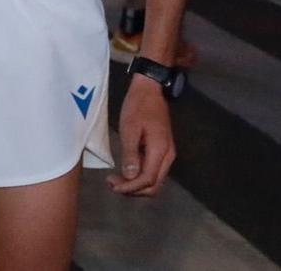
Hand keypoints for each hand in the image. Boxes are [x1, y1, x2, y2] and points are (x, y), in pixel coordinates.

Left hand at [110, 77, 176, 196]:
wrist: (151, 90)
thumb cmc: (138, 106)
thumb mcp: (130, 128)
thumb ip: (130, 153)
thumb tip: (130, 177)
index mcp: (160, 151)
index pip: (148, 179)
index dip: (130, 187)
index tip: (113, 186)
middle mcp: (168, 157)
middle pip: (154, 185)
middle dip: (133, 190)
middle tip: (112, 184)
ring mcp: (167, 155)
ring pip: (154, 181)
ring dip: (136, 185)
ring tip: (116, 181)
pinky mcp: (162, 151)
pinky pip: (153, 172)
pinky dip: (140, 177)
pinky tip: (126, 173)